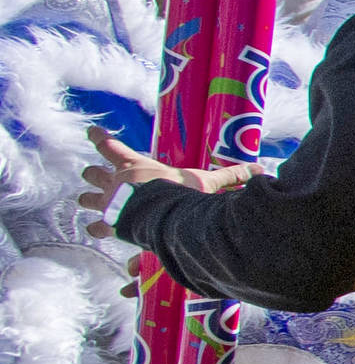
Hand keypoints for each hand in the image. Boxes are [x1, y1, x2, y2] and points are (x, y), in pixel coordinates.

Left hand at [82, 132, 231, 224]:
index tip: (91, 131)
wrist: (162, 217)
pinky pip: (97, 228)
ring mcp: (109, 203)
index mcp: (134, 166)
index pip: (110, 145)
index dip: (100, 137)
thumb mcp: (205, 182)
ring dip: (87, 201)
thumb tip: (259, 169)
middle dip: (92, 175)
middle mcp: (116, 182)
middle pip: (93, 173)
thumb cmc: (178, 194)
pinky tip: (94, 232)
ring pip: (87, 199)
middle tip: (91, 175)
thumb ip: (228, 176)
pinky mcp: (108, 224)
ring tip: (85, 203)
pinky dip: (96, 230)